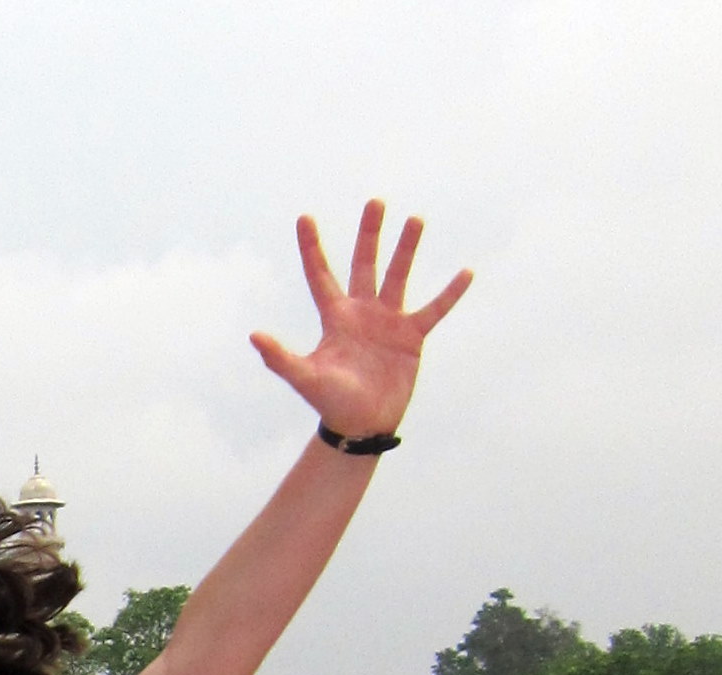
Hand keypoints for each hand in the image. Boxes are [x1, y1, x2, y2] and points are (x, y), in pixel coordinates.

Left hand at [251, 201, 471, 442]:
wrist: (362, 426)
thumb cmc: (331, 403)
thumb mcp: (305, 378)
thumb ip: (280, 358)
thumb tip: (254, 336)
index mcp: (335, 318)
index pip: (320, 275)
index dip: (312, 248)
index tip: (304, 217)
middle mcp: (362, 312)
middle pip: (364, 264)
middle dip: (369, 234)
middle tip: (375, 202)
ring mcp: (389, 321)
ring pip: (398, 276)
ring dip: (406, 249)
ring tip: (416, 220)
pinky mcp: (412, 336)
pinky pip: (434, 310)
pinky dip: (450, 294)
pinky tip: (466, 272)